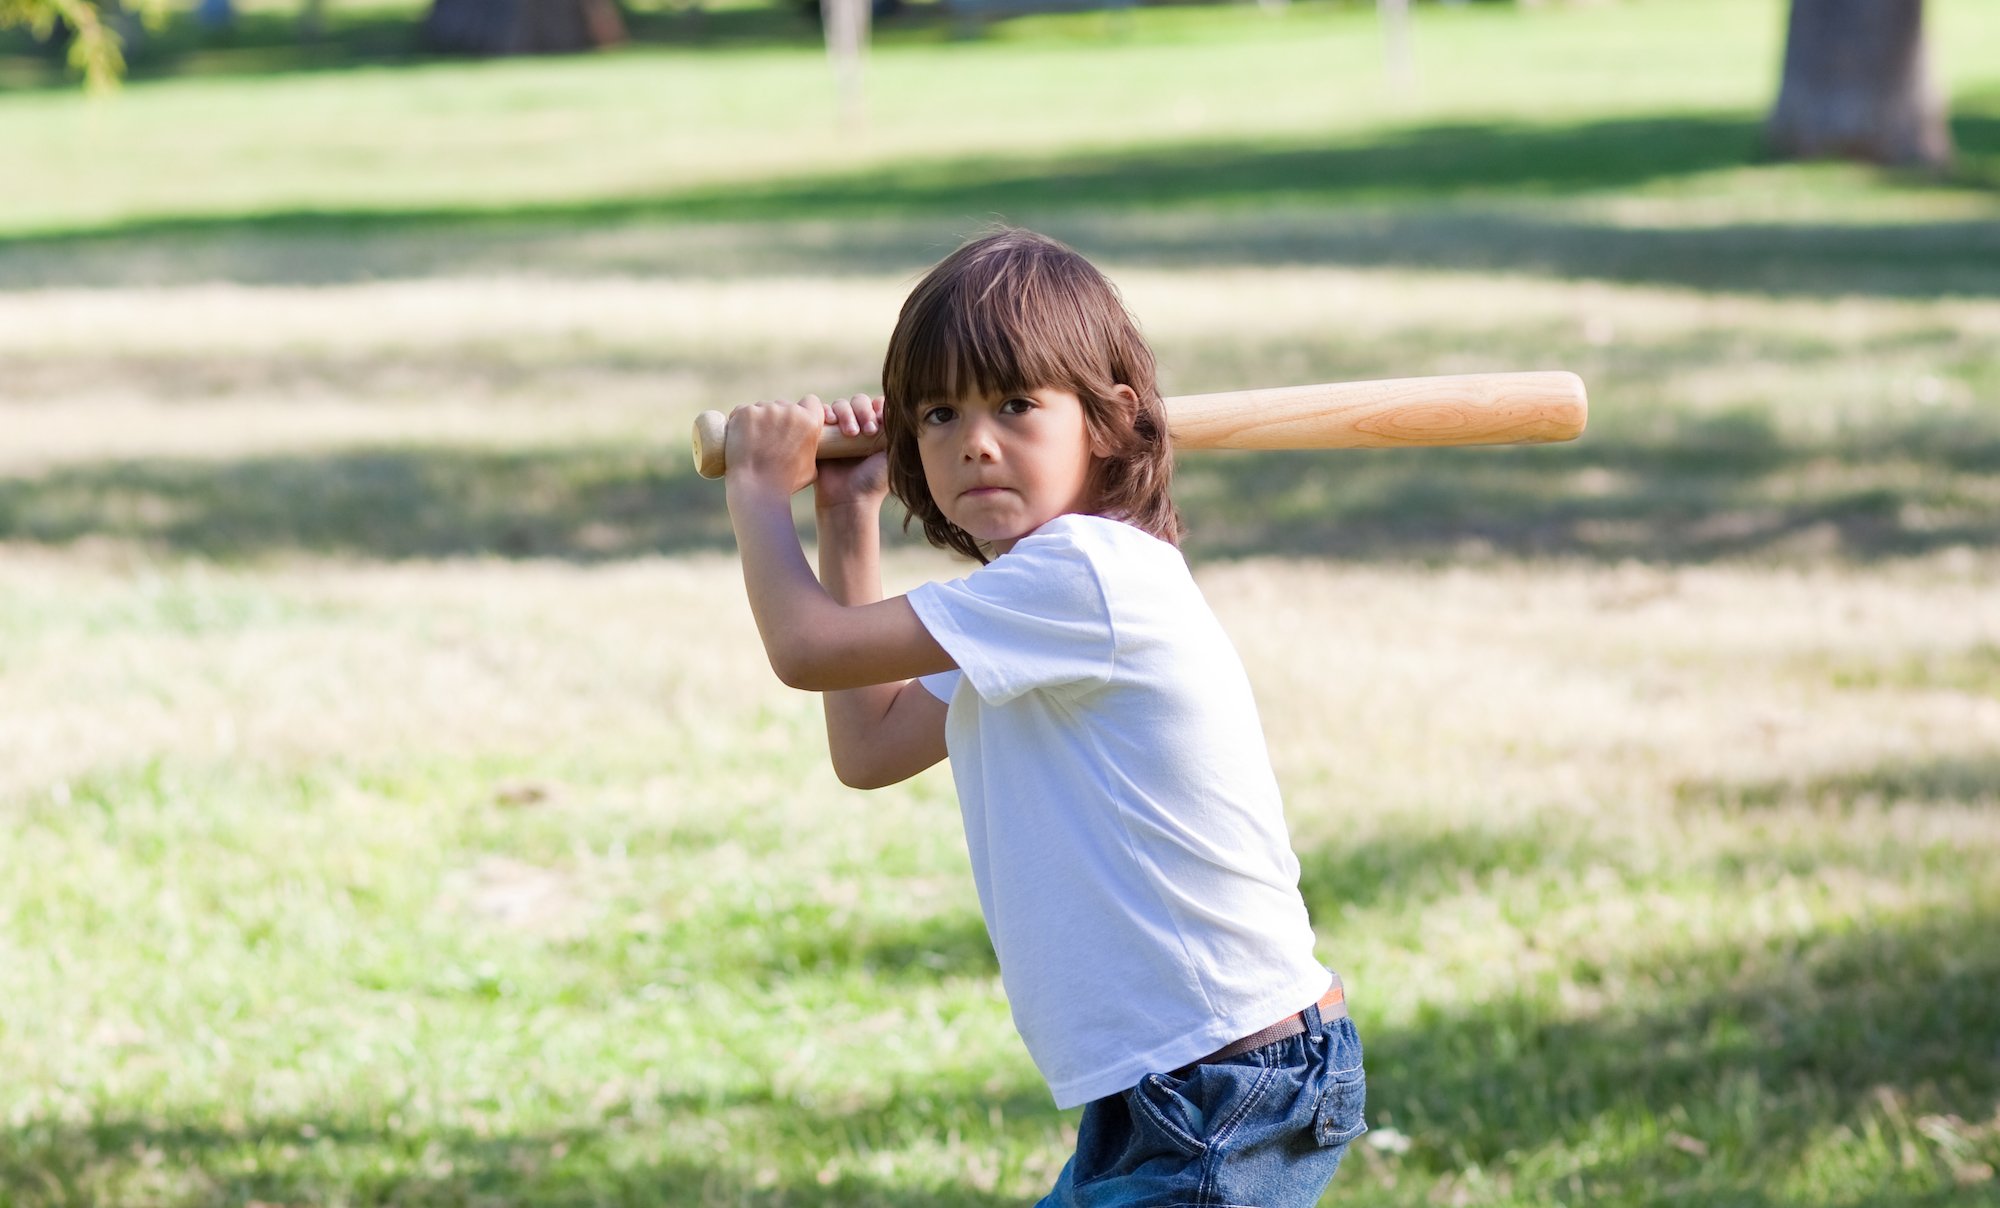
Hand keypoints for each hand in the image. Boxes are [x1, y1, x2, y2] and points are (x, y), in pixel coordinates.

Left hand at [724, 396, 825, 495]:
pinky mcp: (745, 412)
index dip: (805, 411)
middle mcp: (790, 411)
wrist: (757, 488)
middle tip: (770, 439)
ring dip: (759, 420)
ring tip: (754, 443)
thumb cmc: (786, 483)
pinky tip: (741, 438)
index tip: (796, 422)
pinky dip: (741, 422)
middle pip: (785, 405)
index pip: (811, 402)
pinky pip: (743, 411)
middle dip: (779, 418)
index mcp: (810, 421)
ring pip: (763, 408)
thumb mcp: (812, 468)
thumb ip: (812, 449)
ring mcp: (766, 409)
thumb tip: (807, 443)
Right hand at [815, 393, 889, 511]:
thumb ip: (897, 429)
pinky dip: (825, 411)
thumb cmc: (874, 481)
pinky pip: (820, 412)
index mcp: (877, 429)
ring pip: (840, 404)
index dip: (877, 408)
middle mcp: (858, 427)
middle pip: (859, 401)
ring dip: (846, 412)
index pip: (877, 404)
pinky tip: (830, 421)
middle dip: (862, 411)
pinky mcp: (820, 435)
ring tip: (850, 434)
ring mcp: (838, 430)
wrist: (848, 499)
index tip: (880, 424)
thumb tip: (894, 405)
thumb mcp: (893, 454)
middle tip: (866, 431)